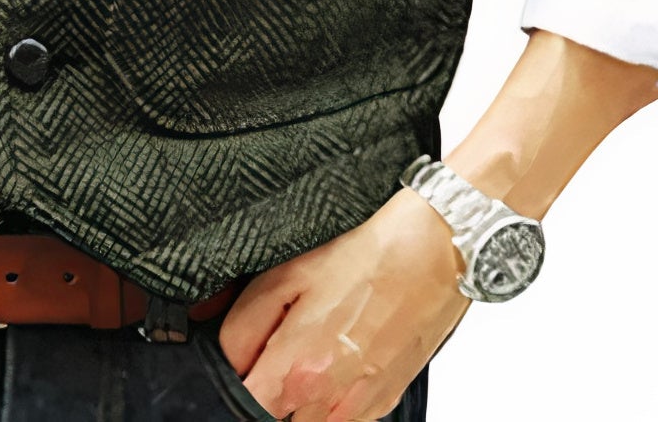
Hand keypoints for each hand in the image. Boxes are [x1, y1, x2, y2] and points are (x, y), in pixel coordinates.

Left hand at [216, 188, 470, 421]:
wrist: (432, 253)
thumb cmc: (365, 255)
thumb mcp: (286, 273)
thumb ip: (243, 324)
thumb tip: (224, 357)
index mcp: (298, 367)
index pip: (244, 403)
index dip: (236, 379)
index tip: (242, 358)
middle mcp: (329, 400)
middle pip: (276, 416)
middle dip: (268, 387)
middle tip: (277, 346)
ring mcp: (360, 407)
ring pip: (309, 421)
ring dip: (299, 397)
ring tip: (309, 348)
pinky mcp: (383, 403)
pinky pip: (342, 419)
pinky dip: (330, 400)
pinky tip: (337, 356)